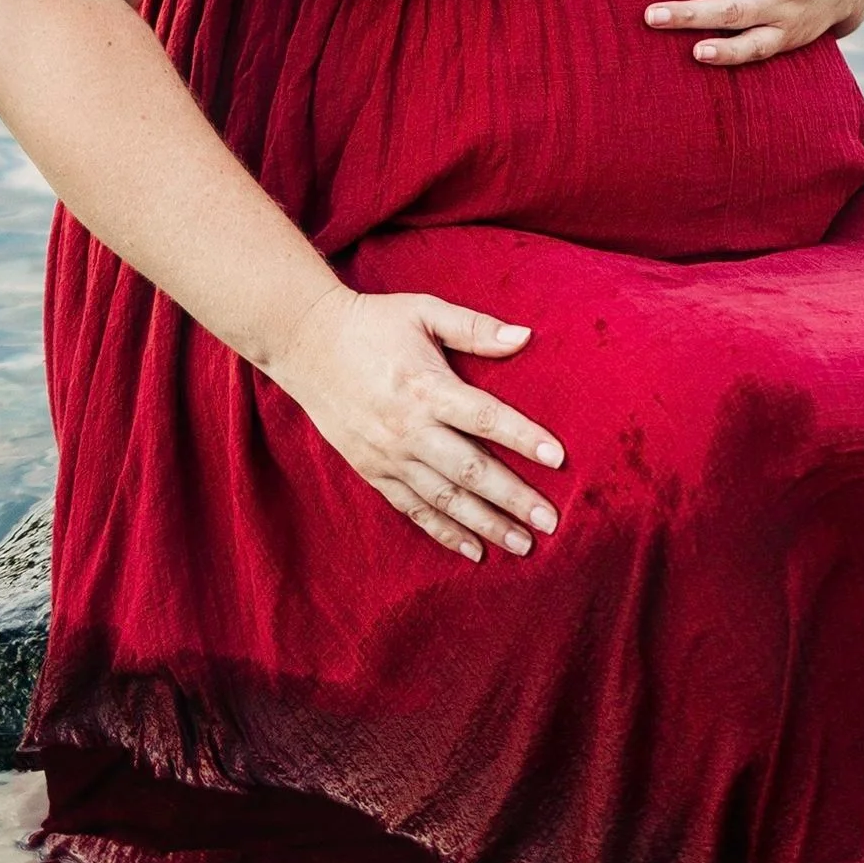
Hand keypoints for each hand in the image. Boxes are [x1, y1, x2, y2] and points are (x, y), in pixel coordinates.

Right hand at [269, 287, 563, 563]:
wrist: (304, 342)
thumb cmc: (372, 323)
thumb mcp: (424, 312)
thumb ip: (475, 328)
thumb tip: (526, 336)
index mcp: (427, 386)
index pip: (486, 418)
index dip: (524, 439)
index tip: (559, 459)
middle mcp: (408, 428)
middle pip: (470, 470)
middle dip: (513, 498)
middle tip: (551, 522)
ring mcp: (388, 455)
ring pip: (445, 499)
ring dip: (486, 524)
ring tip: (523, 545)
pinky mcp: (372, 470)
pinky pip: (413, 509)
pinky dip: (444, 532)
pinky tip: (473, 550)